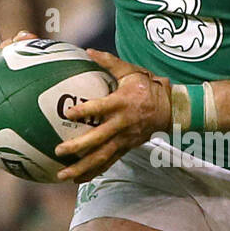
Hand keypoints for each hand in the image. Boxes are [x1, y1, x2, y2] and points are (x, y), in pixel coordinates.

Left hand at [53, 49, 171, 181]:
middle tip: (59, 151)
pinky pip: (109, 162)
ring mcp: (124, 139)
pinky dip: (94, 172)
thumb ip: (109, 62)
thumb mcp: (130, 71)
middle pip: (98, 139)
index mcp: (121, 103)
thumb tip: (87, 51)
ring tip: (63, 175)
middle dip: (78, 147)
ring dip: (82, 167)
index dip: (86, 111)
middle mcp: (122, 124)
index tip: (69, 112)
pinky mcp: (126, 148)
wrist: (170, 108)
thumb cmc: (147, 86)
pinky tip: (78, 179)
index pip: (101, 108)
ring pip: (102, 156)